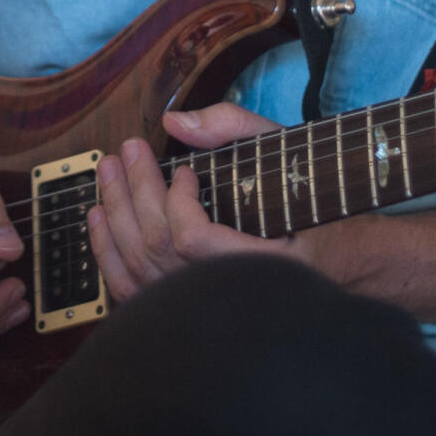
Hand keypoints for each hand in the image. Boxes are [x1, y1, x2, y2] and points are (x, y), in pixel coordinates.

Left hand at [86, 103, 308, 301]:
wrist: (335, 259)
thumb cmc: (311, 203)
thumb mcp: (283, 153)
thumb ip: (231, 129)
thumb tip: (174, 123)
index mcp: (265, 270)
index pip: (194, 241)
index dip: (178, 202)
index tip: (185, 170)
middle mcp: (229, 299)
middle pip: (158, 249)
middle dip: (135, 191)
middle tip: (127, 151)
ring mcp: (204, 311)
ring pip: (139, 269)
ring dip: (116, 212)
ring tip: (108, 171)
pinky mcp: (185, 311)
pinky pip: (133, 290)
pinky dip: (109, 251)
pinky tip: (99, 215)